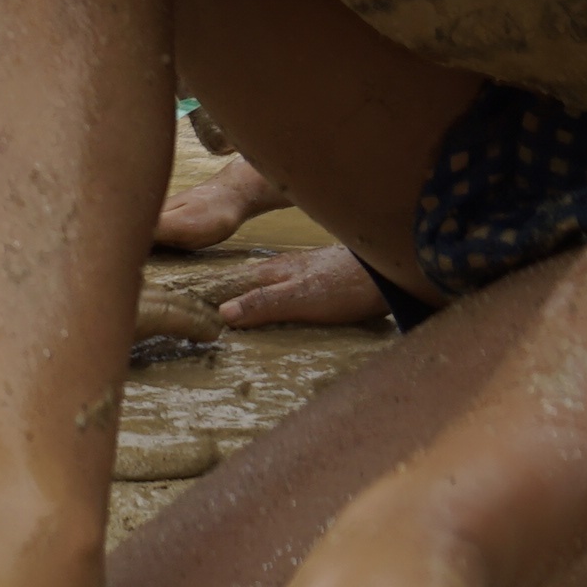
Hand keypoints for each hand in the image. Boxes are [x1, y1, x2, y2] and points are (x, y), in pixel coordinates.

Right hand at [216, 245, 388, 329]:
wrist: (392, 274)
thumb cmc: (344, 287)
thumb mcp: (300, 299)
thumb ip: (263, 304)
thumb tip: (222, 313)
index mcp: (273, 271)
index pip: (233, 282)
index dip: (215, 296)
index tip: (194, 313)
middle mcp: (285, 268)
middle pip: (251, 283)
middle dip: (233, 297)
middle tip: (211, 319)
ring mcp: (306, 273)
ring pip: (272, 286)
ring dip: (257, 299)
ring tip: (243, 319)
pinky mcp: (325, 282)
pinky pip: (292, 292)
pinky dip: (281, 302)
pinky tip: (284, 311)